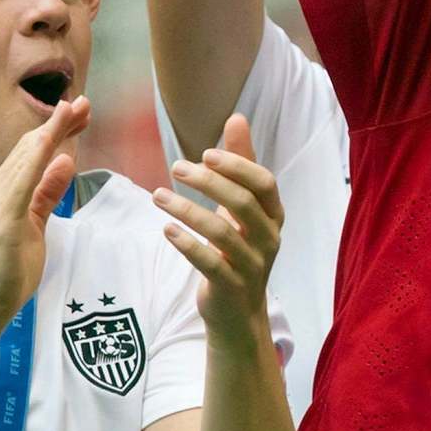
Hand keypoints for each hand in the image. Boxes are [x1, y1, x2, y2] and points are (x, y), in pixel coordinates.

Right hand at [0, 96, 88, 332]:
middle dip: (58, 123)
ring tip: (76, 110)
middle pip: (30, 148)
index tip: (78, 112)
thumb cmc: (4, 273)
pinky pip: (21, 182)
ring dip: (52, 131)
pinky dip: (37, 159)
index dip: (55, 130)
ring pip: (26, 157)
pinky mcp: (0, 220)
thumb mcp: (34, 228)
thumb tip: (64, 162)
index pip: (31, 153)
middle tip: (84, 102)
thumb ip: (46, 195)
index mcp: (1, 193)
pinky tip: (53, 144)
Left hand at [154, 114, 284, 343]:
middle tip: (176, 166)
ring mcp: (252, 265)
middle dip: (208, 182)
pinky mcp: (231, 287)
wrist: (238, 313)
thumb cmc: (238, 248)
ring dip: (186, 209)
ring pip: (221, 232)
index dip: (237, 165)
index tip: (206, 153)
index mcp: (273, 216)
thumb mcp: (241, 207)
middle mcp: (268, 239)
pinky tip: (166, 229)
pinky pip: (209, 263)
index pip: (263, 183)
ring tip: (157, 196)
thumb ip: (241, 163)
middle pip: (242, 203)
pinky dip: (187, 243)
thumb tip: (236, 117)